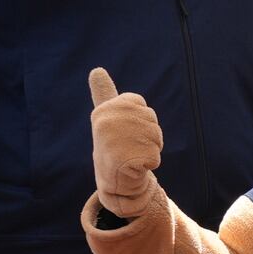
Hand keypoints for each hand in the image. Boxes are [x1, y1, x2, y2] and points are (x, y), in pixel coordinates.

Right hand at [88, 67, 164, 217]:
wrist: (112, 184)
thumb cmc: (112, 148)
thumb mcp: (106, 117)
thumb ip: (104, 93)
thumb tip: (96, 69)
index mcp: (103, 110)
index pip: (138, 102)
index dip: (138, 117)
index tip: (121, 130)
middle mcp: (107, 123)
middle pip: (151, 118)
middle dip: (147, 133)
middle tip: (128, 146)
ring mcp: (118, 141)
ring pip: (156, 136)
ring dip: (150, 149)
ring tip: (131, 157)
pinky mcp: (129, 159)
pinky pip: (156, 155)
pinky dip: (150, 164)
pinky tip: (134, 169)